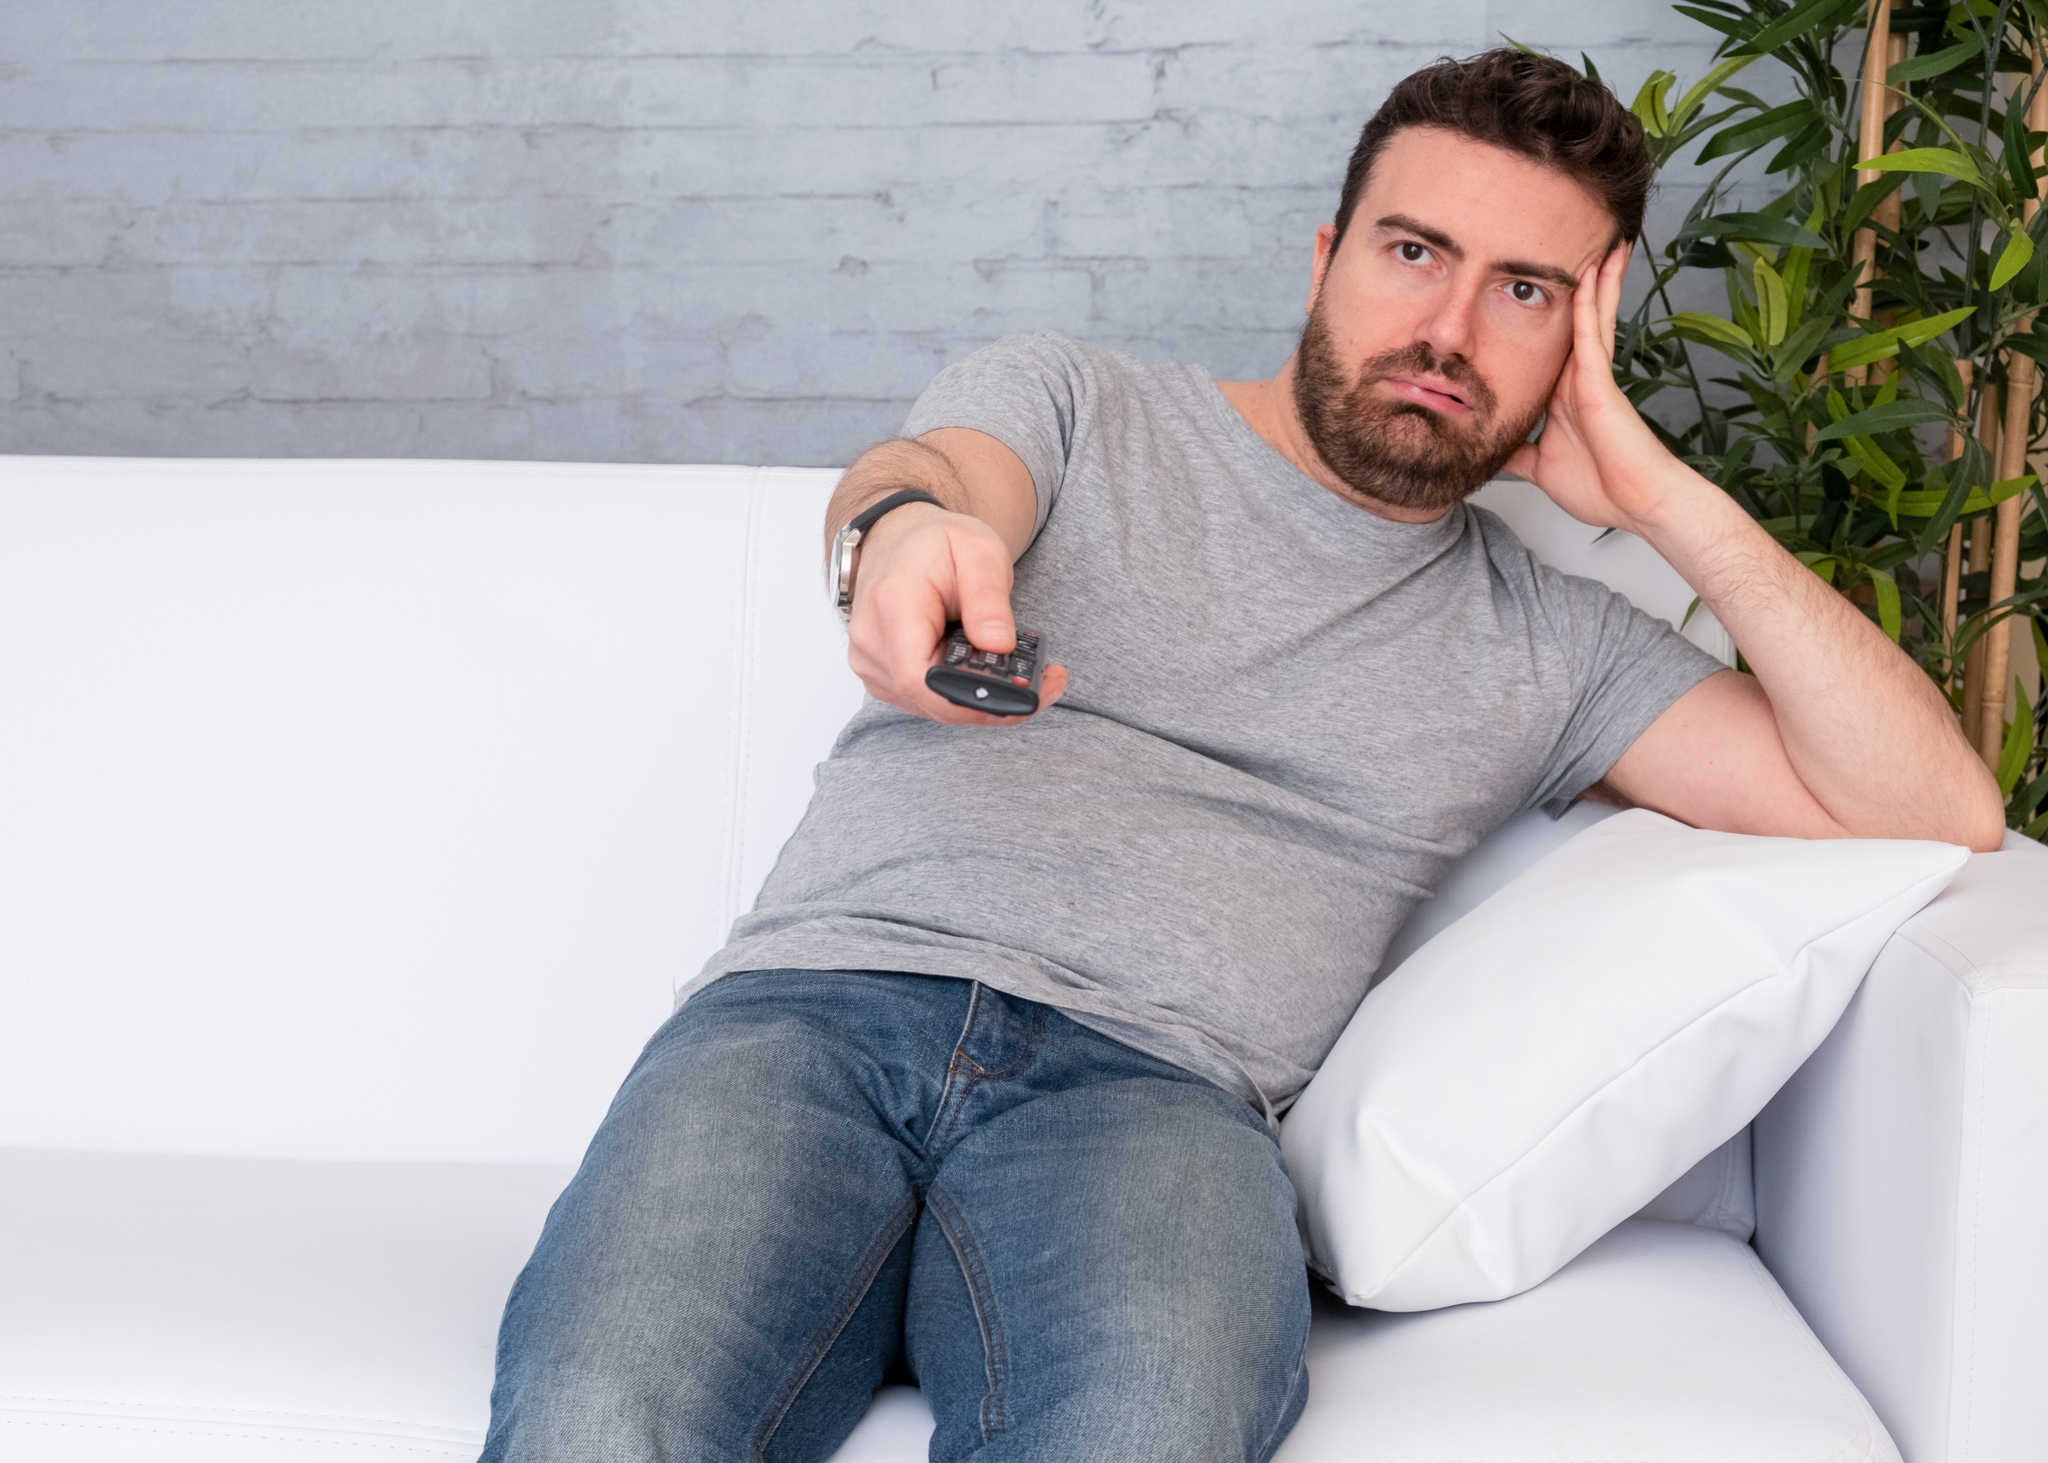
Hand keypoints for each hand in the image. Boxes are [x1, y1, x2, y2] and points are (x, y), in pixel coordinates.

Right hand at [845, 503, 1069, 724]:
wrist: (899, 542)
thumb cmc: (934, 544)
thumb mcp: (978, 551)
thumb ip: (988, 598)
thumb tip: (999, 645)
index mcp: (892, 605)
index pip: (918, 677)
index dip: (969, 698)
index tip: (1020, 695)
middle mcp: (872, 642)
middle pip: (933, 700)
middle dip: (994, 702)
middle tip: (1048, 683)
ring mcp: (873, 664)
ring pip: (935, 707)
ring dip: (984, 701)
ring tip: (1026, 675)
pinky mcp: (885, 678)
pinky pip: (929, 701)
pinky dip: (965, 695)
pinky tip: (991, 676)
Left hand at [1505, 244, 1683, 532]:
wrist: (1636, 505)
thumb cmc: (1601, 487)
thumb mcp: (1540, 466)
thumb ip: (1518, 453)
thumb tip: (1489, 451)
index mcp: (1564, 394)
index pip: (1554, 343)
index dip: (1551, 314)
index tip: (1540, 284)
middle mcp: (1579, 378)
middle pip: (1577, 319)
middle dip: (1580, 284)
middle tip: (1579, 243)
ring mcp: (1592, 378)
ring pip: (1590, 317)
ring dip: (1595, 280)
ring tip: (1602, 242)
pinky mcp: (1600, 384)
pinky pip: (1591, 337)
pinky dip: (1588, 306)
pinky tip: (1590, 276)